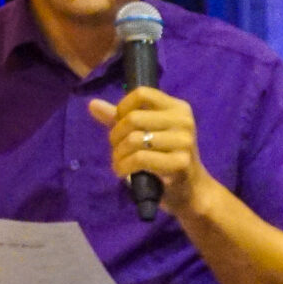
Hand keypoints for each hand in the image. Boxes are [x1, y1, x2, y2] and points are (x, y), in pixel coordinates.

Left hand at [89, 88, 202, 214]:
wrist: (190, 190)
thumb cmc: (165, 158)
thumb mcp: (145, 133)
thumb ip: (120, 118)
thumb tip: (93, 104)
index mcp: (178, 108)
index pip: (142, 93)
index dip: (123, 108)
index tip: (120, 124)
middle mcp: (184, 121)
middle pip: (133, 118)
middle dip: (116, 135)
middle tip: (116, 149)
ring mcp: (184, 141)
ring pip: (134, 139)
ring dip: (118, 154)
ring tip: (119, 162)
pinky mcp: (181, 162)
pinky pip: (140, 159)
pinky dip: (124, 166)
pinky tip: (123, 171)